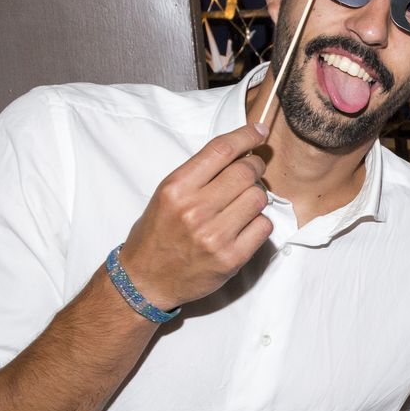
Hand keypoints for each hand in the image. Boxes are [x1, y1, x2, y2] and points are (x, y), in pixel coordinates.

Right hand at [116, 123, 273, 310]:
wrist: (145, 279)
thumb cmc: (157, 233)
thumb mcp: (167, 195)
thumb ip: (200, 174)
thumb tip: (240, 152)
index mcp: (176, 188)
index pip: (221, 150)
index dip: (246, 136)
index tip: (259, 131)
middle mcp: (195, 209)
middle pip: (246, 172)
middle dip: (254, 168)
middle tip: (251, 172)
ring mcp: (214, 235)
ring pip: (258, 198)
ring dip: (255, 198)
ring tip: (240, 205)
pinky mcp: (230, 258)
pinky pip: (263, 227)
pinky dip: (259, 223)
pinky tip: (243, 227)